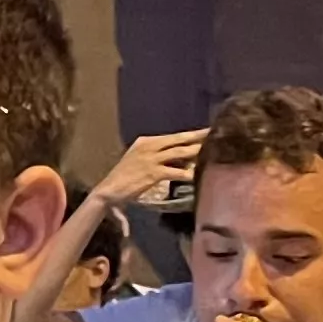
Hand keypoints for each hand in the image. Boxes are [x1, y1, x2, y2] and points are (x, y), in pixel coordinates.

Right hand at [90, 130, 207, 209]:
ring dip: (196, 151)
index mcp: (145, 141)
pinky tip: (197, 175)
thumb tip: (179, 161)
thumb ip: (158, 158)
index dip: (189, 135)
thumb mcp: (139, 161)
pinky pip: (175, 172)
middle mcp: (149, 146)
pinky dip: (187, 173)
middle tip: (213, 132)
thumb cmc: (125, 178)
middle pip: (178, 139)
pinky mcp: (153, 173)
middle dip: (197, 136)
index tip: (204, 131)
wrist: (109, 190)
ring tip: (211, 150)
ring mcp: (151, 159)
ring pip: (179, 153)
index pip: (172, 137)